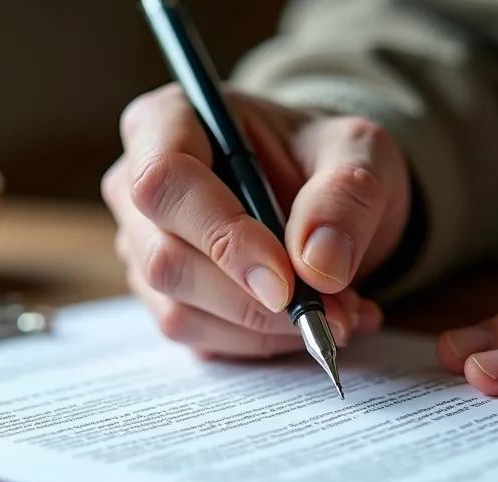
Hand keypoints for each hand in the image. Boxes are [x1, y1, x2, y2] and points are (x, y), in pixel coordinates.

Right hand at [102, 84, 408, 357]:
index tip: (287, 280)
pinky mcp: (162, 298)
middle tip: (335, 308)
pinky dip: (262, 342)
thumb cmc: (327, 157)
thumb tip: (318, 264)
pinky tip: (309, 320)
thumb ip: (346, 195)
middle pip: (165, 259)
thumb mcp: (361, 152)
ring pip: (179, 310)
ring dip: (266, 327)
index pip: (164, 180)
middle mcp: (136, 185)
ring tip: (338, 310)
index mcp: (167, 121)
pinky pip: (198, 339)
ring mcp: (141, 247)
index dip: (221, 235)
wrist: (326, 197)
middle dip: (254, 299)